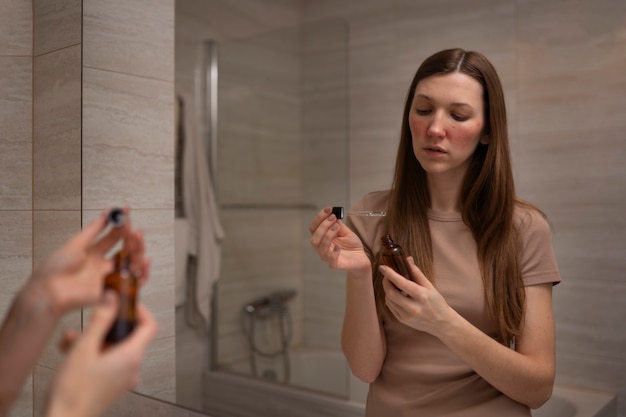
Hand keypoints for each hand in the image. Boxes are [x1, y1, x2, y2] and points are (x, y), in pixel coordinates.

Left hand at [28, 208, 148, 316]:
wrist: (50, 290)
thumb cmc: (56, 268)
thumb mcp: (76, 242)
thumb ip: (94, 229)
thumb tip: (106, 212)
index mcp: (94, 252)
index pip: (113, 236)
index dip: (121, 224)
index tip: (127, 212)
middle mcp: (104, 264)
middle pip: (126, 249)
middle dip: (132, 237)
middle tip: (133, 229)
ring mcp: (109, 277)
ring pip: (132, 262)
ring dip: (138, 249)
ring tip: (137, 238)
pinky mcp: (112, 289)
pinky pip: (133, 283)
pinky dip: (143, 273)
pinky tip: (145, 261)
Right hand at [47, 291, 157, 416]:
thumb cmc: (72, 393)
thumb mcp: (84, 348)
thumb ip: (100, 320)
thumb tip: (112, 298)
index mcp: (131, 357)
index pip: (150, 326)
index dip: (140, 311)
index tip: (125, 303)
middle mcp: (131, 368)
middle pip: (129, 336)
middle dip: (107, 325)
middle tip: (93, 318)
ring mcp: (122, 378)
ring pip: (113, 348)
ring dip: (93, 339)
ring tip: (71, 339)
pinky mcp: (110, 385)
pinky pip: (107, 361)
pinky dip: (92, 353)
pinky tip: (70, 352)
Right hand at [308, 206, 370, 273]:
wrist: (361, 258)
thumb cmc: (351, 245)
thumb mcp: (345, 231)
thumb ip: (338, 224)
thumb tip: (333, 213)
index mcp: (322, 238)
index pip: (313, 228)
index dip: (319, 218)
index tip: (329, 209)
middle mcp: (322, 247)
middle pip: (314, 238)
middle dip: (323, 225)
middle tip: (333, 217)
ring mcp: (327, 257)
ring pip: (320, 247)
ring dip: (328, 235)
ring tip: (337, 227)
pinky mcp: (334, 264)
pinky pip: (330, 259)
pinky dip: (334, 251)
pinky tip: (339, 247)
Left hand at [381, 256, 453, 335]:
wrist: (441, 323)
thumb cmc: (437, 302)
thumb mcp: (429, 286)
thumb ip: (416, 273)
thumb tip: (407, 259)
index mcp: (422, 296)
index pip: (402, 283)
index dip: (390, 274)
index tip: (382, 267)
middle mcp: (413, 307)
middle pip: (391, 293)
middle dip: (386, 282)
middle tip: (387, 275)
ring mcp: (407, 316)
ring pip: (389, 300)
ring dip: (387, 290)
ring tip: (393, 284)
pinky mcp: (402, 320)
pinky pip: (390, 306)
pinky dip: (390, 298)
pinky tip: (396, 294)